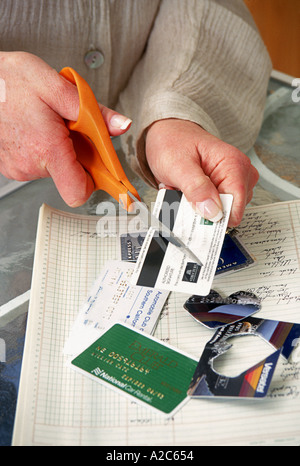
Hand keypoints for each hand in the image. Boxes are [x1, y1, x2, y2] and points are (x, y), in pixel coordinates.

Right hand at [0, 52, 131, 206]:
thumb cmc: (9, 81)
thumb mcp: (57, 86)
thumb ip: (94, 111)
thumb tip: (121, 125)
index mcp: (47, 149)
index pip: (79, 191)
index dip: (94, 180)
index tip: (100, 166)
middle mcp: (30, 165)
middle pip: (70, 175)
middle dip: (77, 153)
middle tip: (68, 127)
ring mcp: (17, 168)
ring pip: (53, 168)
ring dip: (58, 148)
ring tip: (46, 123)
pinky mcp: (9, 166)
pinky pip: (36, 164)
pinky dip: (41, 149)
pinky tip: (34, 129)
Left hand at [145, 119, 258, 226]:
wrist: (168, 134)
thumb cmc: (173, 142)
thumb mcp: (178, 166)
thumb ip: (196, 188)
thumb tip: (213, 211)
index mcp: (234, 164)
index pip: (237, 204)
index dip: (216, 216)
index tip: (196, 217)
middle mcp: (240, 173)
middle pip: (230, 211)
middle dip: (203, 210)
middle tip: (183, 194)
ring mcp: (234, 182)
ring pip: (220, 212)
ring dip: (198, 207)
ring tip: (182, 190)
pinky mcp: (225, 188)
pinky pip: (214, 208)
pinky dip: (197, 205)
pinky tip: (186, 192)